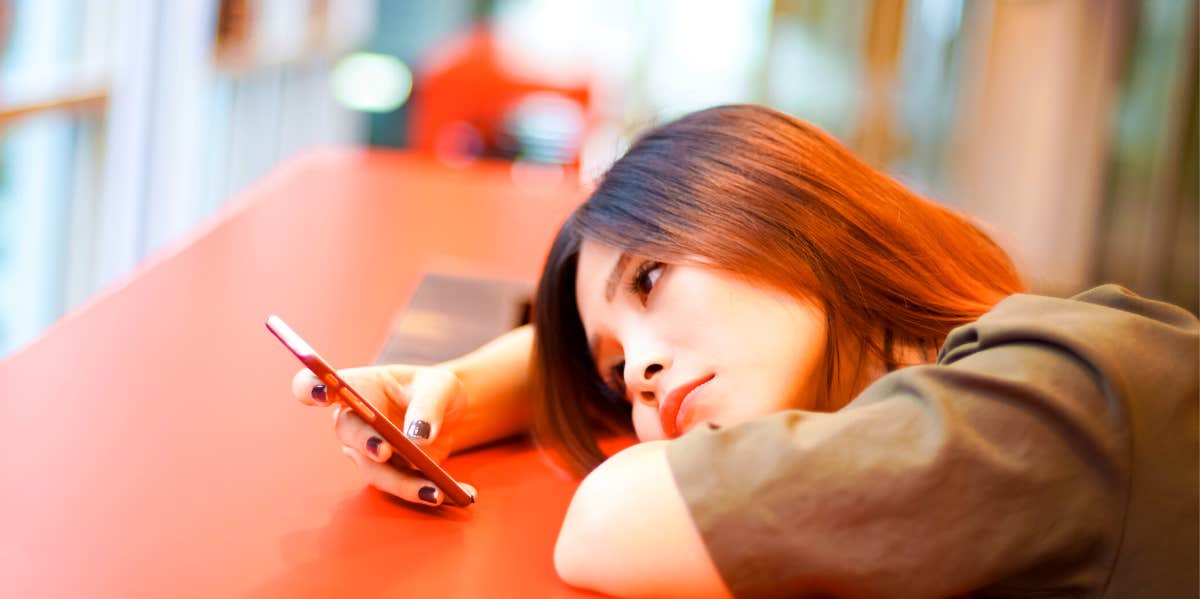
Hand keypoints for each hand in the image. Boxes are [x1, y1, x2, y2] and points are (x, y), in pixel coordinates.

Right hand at [292, 364, 476, 506]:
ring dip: (405, 483)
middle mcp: (353, 420)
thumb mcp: (441, 386)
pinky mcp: (386, 473)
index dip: (310, 388)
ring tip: (437, 492)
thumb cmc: (435, 391)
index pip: (315, 383)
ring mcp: (365, 450)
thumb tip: (418, 436)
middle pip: (348, 432)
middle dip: (366, 443)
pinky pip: (401, 486)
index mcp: (357, 386)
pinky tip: (459, 494)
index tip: (322, 393)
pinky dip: (429, 492)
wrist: (451, 415)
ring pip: (374, 470)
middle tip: (385, 451)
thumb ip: (429, 405)